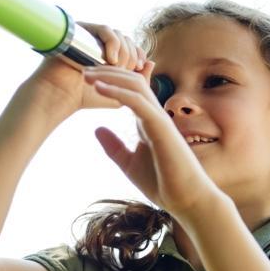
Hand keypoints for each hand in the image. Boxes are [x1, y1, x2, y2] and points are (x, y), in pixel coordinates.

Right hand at [25, 22, 148, 115]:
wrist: (58, 96)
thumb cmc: (84, 97)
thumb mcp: (118, 92)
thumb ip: (136, 81)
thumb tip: (151, 62)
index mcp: (105, 51)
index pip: (129, 45)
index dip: (138, 53)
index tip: (140, 67)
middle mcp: (96, 41)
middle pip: (125, 38)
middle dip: (131, 56)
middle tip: (127, 71)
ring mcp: (88, 34)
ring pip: (118, 34)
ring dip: (123, 51)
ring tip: (117, 68)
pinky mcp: (81, 30)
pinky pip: (104, 30)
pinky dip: (113, 43)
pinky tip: (111, 59)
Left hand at [83, 64, 224, 220]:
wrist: (185, 200)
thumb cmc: (163, 183)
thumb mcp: (129, 163)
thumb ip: (114, 146)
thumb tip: (97, 130)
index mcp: (148, 121)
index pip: (132, 90)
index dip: (112, 78)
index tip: (89, 77)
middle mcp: (155, 114)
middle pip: (132, 81)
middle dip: (108, 72)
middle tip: (83, 70)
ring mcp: (160, 118)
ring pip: (135, 85)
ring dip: (110, 76)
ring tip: (87, 75)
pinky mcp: (161, 127)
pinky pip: (138, 102)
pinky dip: (117, 91)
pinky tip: (99, 88)